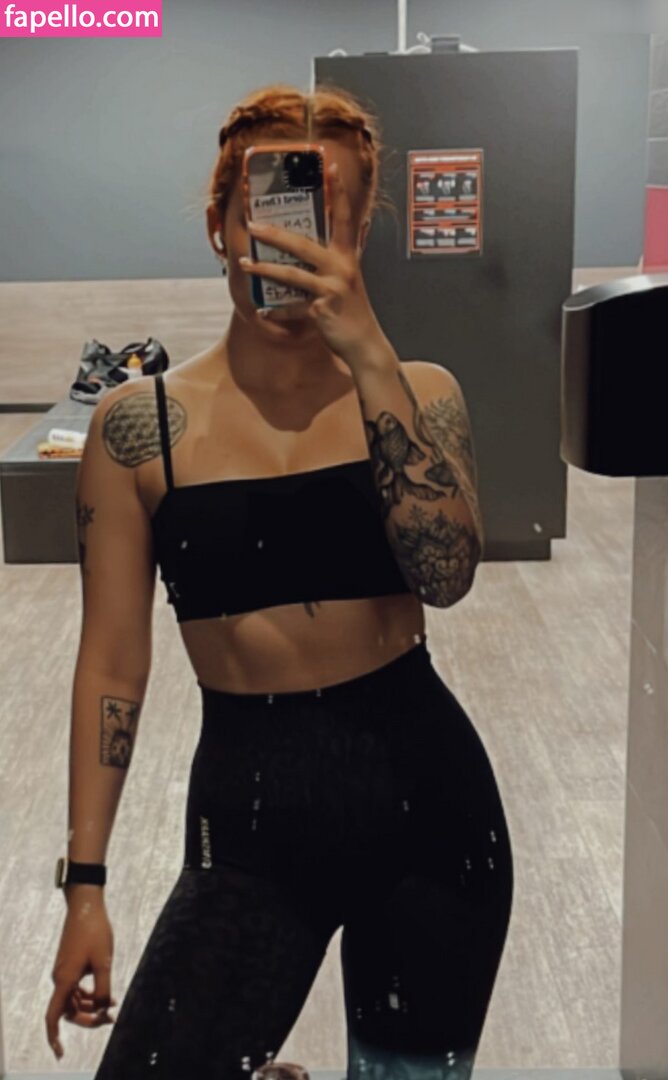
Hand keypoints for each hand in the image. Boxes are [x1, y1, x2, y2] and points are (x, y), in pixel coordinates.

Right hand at [45, 899, 115, 1059]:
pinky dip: (90, 994)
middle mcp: (60, 978)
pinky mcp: (70, 964)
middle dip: (89, 1018)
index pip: (54, 1017)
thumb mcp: (104, 962)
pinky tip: (107, 993)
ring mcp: (64, 971)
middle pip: (69, 1011)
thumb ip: (102, 989)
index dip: (54, 1037)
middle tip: (111, 1019)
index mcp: (65, 980)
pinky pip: (76, 988)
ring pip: (74, 1000)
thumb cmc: (95, 931)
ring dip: (92, 1006)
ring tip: (113, 1005)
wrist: (86, 906)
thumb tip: (102, 1009)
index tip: (60, 1053)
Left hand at [239, 162, 386, 370]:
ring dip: (265, 269)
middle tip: (253, 225)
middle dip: (275, 234)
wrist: (365, 343)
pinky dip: (277, 310)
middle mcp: (341, 268)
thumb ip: (330, 264)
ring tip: (245, 263)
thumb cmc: (352, 311)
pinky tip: (264, 311)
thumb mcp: (346, 281)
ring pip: (292, 274)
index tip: (329, 167)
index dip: (338, 192)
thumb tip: (301, 252)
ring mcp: (332, 289)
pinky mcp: (322, 310)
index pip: (343, 218)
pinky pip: (293, 307)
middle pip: (303, 245)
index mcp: (348, 257)